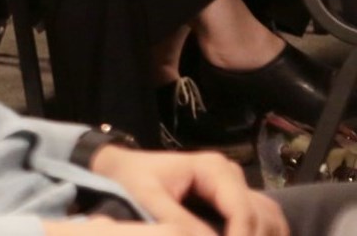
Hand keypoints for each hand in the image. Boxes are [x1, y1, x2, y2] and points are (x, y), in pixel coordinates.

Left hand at [87, 144, 285, 234]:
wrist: (119, 168)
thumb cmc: (130, 179)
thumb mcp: (147, 198)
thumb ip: (179, 223)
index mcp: (213, 169)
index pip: (243, 211)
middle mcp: (231, 175)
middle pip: (262, 219)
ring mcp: (236, 188)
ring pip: (271, 221)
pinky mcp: (234, 201)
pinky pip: (264, 223)